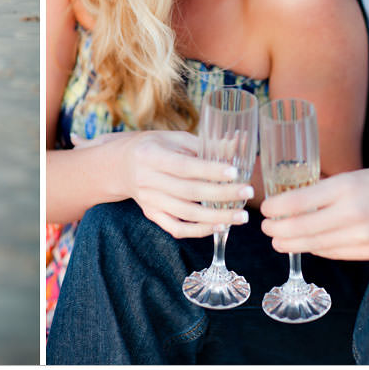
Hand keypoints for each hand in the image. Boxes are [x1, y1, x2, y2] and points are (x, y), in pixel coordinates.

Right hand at [73, 130, 253, 238]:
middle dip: (221, 194)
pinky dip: (198, 231)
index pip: (184, 166)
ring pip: (185, 214)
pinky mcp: (152, 214)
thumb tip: (237, 145)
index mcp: (151, 155)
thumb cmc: (153, 147)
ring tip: (241, 216)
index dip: (210, 170)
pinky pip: (176, 228)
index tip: (235, 171)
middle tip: (247, 192)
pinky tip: (219, 226)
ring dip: (216, 217)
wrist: (121, 166)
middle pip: (188, 192)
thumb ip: (204, 145)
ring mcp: (149, 200)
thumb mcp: (174, 139)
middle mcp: (147, 180)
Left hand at [260, 165, 368, 259]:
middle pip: (302, 227)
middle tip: (265, 229)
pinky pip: (334, 253)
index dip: (275, 208)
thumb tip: (294, 200)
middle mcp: (353, 213)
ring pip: (316, 245)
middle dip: (277, 230)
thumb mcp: (354, 176)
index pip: (298, 201)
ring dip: (293, 244)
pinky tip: (307, 245)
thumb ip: (326, 190)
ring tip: (279, 242)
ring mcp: (363, 235)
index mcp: (346, 187)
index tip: (265, 209)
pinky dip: (317, 249)